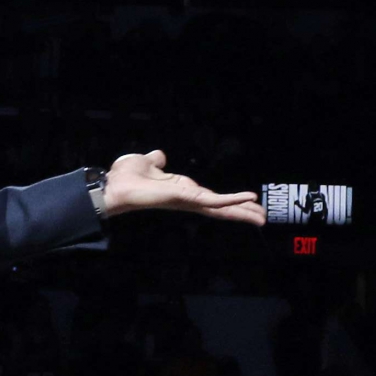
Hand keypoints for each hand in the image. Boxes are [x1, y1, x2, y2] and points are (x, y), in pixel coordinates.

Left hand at [99, 149, 266, 224]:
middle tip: (261, 218)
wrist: (114, 184)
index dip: (229, 201)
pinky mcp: (186, 198)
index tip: (246, 203)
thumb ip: (156, 161)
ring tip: (261, 217)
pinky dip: (231, 200)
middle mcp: (187, 198)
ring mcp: (188, 200)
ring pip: (221, 208)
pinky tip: (248, 199)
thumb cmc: (126, 177)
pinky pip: (213, 200)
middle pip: (220, 208)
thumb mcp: (146, 163)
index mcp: (182, 190)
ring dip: (242, 212)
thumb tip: (160, 157)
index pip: (211, 198)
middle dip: (241, 213)